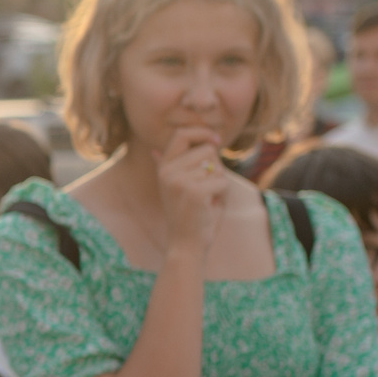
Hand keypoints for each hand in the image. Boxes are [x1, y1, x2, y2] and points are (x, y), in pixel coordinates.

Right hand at [156, 131, 230, 260]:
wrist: (186, 244)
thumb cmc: (187, 214)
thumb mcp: (176, 187)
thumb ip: (169, 166)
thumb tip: (155, 150)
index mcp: (164, 168)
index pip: (182, 134)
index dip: (202, 132)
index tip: (216, 140)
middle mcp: (168, 172)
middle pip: (207, 150)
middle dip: (216, 167)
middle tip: (206, 188)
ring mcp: (180, 182)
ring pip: (217, 167)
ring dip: (219, 182)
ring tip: (207, 199)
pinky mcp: (195, 192)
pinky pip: (222, 181)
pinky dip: (222, 194)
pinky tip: (210, 206)